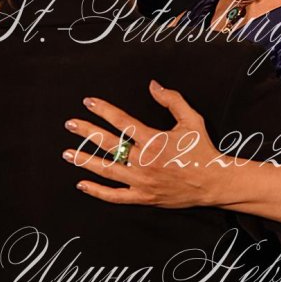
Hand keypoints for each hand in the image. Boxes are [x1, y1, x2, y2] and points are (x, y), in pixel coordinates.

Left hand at [61, 80, 221, 205]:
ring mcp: (142, 181)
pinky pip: (115, 195)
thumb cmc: (202, 149)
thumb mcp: (191, 120)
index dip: (103, 110)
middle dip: (86, 132)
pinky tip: (81, 184)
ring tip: (66, 153)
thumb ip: (172, 100)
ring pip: (107, 170)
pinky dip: (97, 191)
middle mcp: (145, 161)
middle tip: (70, 124)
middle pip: (108, 144)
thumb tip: (153, 84)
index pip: (122, 122)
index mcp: (154, 140)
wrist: (213, 182)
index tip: (88, 102)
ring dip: (85, 160)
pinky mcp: (143, 197)